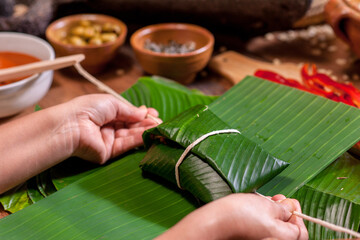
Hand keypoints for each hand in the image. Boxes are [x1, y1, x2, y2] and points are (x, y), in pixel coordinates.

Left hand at [61, 94, 160, 163]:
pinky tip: (149, 134)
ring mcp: (109, 141)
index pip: (128, 115)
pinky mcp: (109, 153)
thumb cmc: (87, 108)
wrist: (71, 125)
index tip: (153, 112)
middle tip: (159, 121)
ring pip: (131, 136)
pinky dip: (138, 140)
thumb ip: (129, 110)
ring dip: (145, 131)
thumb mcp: (112, 103)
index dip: (141, 114)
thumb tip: (143, 113)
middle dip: (145, 123)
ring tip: (158, 127)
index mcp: (107, 113)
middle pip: (131, 126)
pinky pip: (126, 145)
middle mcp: (109, 127)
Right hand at [157, 193, 307, 239]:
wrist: (216, 220)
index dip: (297, 213)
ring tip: (266, 199)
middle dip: (285, 212)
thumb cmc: (241, 214)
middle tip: (278, 199)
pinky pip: (263, 229)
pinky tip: (257, 207)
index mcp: (284, 239)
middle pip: (287, 230)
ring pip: (274, 228)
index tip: (290, 202)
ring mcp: (261, 239)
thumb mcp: (268, 205)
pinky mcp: (251, 237)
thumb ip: (284, 208)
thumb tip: (291, 207)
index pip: (301, 230)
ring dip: (273, 212)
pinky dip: (263, 218)